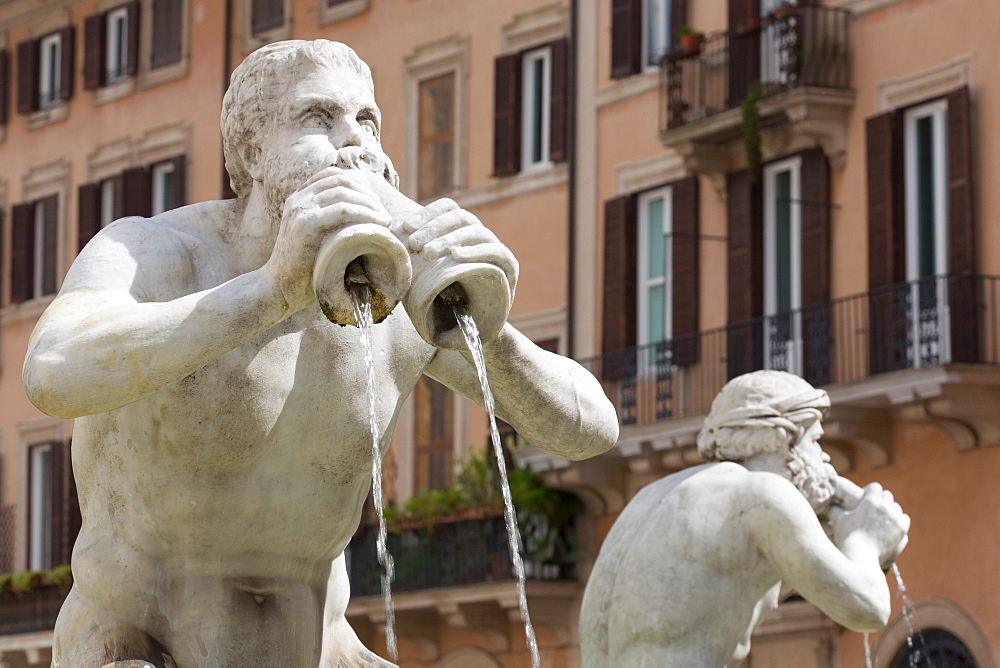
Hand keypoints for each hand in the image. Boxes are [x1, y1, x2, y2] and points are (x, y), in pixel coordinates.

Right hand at [265, 167, 391, 312]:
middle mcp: (298, 199)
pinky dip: (365, 213)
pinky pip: (343, 209)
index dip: (358, 185)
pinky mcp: (306, 224)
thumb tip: (363, 219)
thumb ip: (331, 223)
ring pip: (344, 192)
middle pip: (342, 181)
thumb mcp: (317, 238)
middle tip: (384, 214)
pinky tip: (379, 225)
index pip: (333, 176)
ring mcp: (300, 209)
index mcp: (300, 198)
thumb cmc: (304, 269)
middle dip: (368, 194)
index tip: (375, 204)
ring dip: (370, 204)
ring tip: (386, 221)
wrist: (279, 288)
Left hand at [398, 198, 517, 296]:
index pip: (448, 208)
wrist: (475, 327)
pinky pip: (495, 251)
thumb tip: (390, 235)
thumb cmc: (446, 298)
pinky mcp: (509, 266)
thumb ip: (416, 254)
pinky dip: (474, 251)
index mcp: (462, 231)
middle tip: (413, 243)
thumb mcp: (427, 273)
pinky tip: (455, 256)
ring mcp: (496, 248)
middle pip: (460, 216)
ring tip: (428, 253)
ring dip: (449, 239)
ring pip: (475, 231)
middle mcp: (481, 235)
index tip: (406, 227)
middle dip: (434, 228)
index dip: (427, 213)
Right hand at [828, 483, 908, 569]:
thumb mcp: (838, 520)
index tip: (866, 498)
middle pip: (887, 495)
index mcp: (870, 500)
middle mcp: (885, 506)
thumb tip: (828, 503)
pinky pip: (904, 518)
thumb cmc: (847, 537)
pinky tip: (891, 526)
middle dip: (880, 500)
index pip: (875, 487)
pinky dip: (898, 521)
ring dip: (890, 511)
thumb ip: (834, 508)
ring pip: (896, 507)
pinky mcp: (902, 530)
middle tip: (873, 509)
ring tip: (882, 519)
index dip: (870, 492)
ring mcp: (895, 518)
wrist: (861, 557)